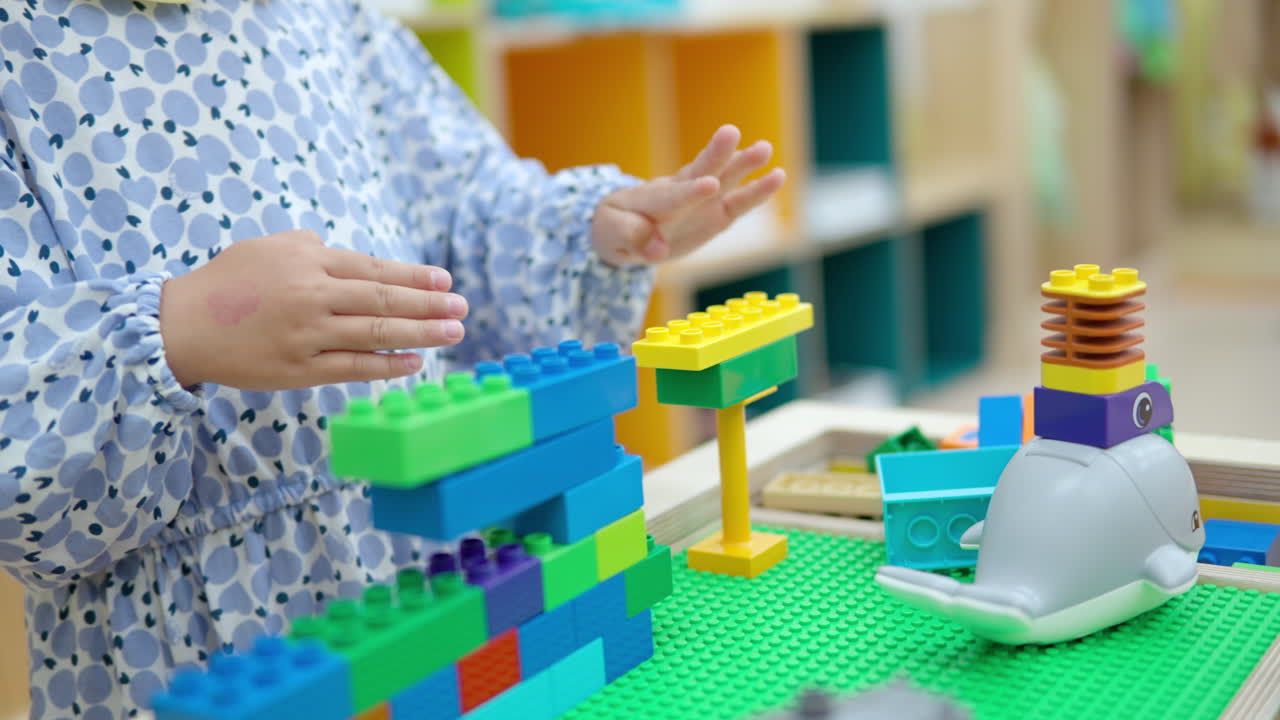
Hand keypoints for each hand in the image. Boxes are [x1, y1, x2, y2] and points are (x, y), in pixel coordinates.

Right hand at [159, 230, 467, 389]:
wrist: (178, 326)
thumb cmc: (225, 284)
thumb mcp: (266, 248)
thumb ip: (308, 247)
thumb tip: (342, 252)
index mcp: (307, 262)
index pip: (374, 269)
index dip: (414, 276)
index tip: (446, 281)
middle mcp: (312, 295)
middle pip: (384, 299)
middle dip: (430, 303)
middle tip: (463, 307)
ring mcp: (307, 334)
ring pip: (376, 332)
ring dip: (421, 333)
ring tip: (454, 333)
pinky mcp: (298, 369)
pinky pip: (354, 367)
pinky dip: (388, 365)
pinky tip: (416, 363)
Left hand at [591, 124, 785, 265]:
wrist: (622, 227)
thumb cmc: (613, 228)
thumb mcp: (610, 234)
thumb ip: (631, 238)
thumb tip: (657, 248)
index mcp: (648, 200)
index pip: (671, 196)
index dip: (690, 191)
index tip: (709, 185)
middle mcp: (678, 192)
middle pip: (697, 171)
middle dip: (714, 155)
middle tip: (731, 132)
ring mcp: (699, 201)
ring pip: (722, 180)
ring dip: (742, 165)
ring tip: (765, 148)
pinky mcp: (713, 214)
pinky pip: (736, 204)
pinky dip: (755, 192)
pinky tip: (777, 176)